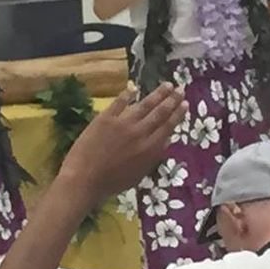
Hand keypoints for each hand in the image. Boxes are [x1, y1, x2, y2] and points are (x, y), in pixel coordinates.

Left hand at [58, 86, 183, 199]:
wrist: (84, 179)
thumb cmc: (111, 183)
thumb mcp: (138, 174)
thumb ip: (152, 157)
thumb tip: (165, 141)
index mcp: (149, 149)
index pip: (168, 127)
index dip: (177, 114)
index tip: (185, 104)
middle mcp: (140, 133)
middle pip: (160, 113)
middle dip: (172, 100)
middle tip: (181, 89)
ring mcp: (122, 124)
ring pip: (144, 105)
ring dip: (157, 94)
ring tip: (167, 85)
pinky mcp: (105, 118)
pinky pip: (119, 103)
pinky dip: (128, 94)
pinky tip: (134, 88)